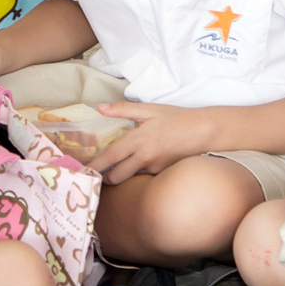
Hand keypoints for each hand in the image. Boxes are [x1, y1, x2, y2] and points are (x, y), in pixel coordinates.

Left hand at [88, 102, 216, 182]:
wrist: (202, 131)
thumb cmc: (175, 118)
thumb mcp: (148, 110)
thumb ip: (122, 110)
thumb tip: (100, 108)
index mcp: (138, 139)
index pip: (110, 157)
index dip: (94, 165)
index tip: (81, 170)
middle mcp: (144, 157)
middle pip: (116, 176)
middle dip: (105, 177)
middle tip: (97, 172)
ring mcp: (154, 168)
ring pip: (129, 178)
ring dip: (121, 175)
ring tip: (116, 169)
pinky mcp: (162, 173)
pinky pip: (144, 176)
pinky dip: (138, 172)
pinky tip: (140, 164)